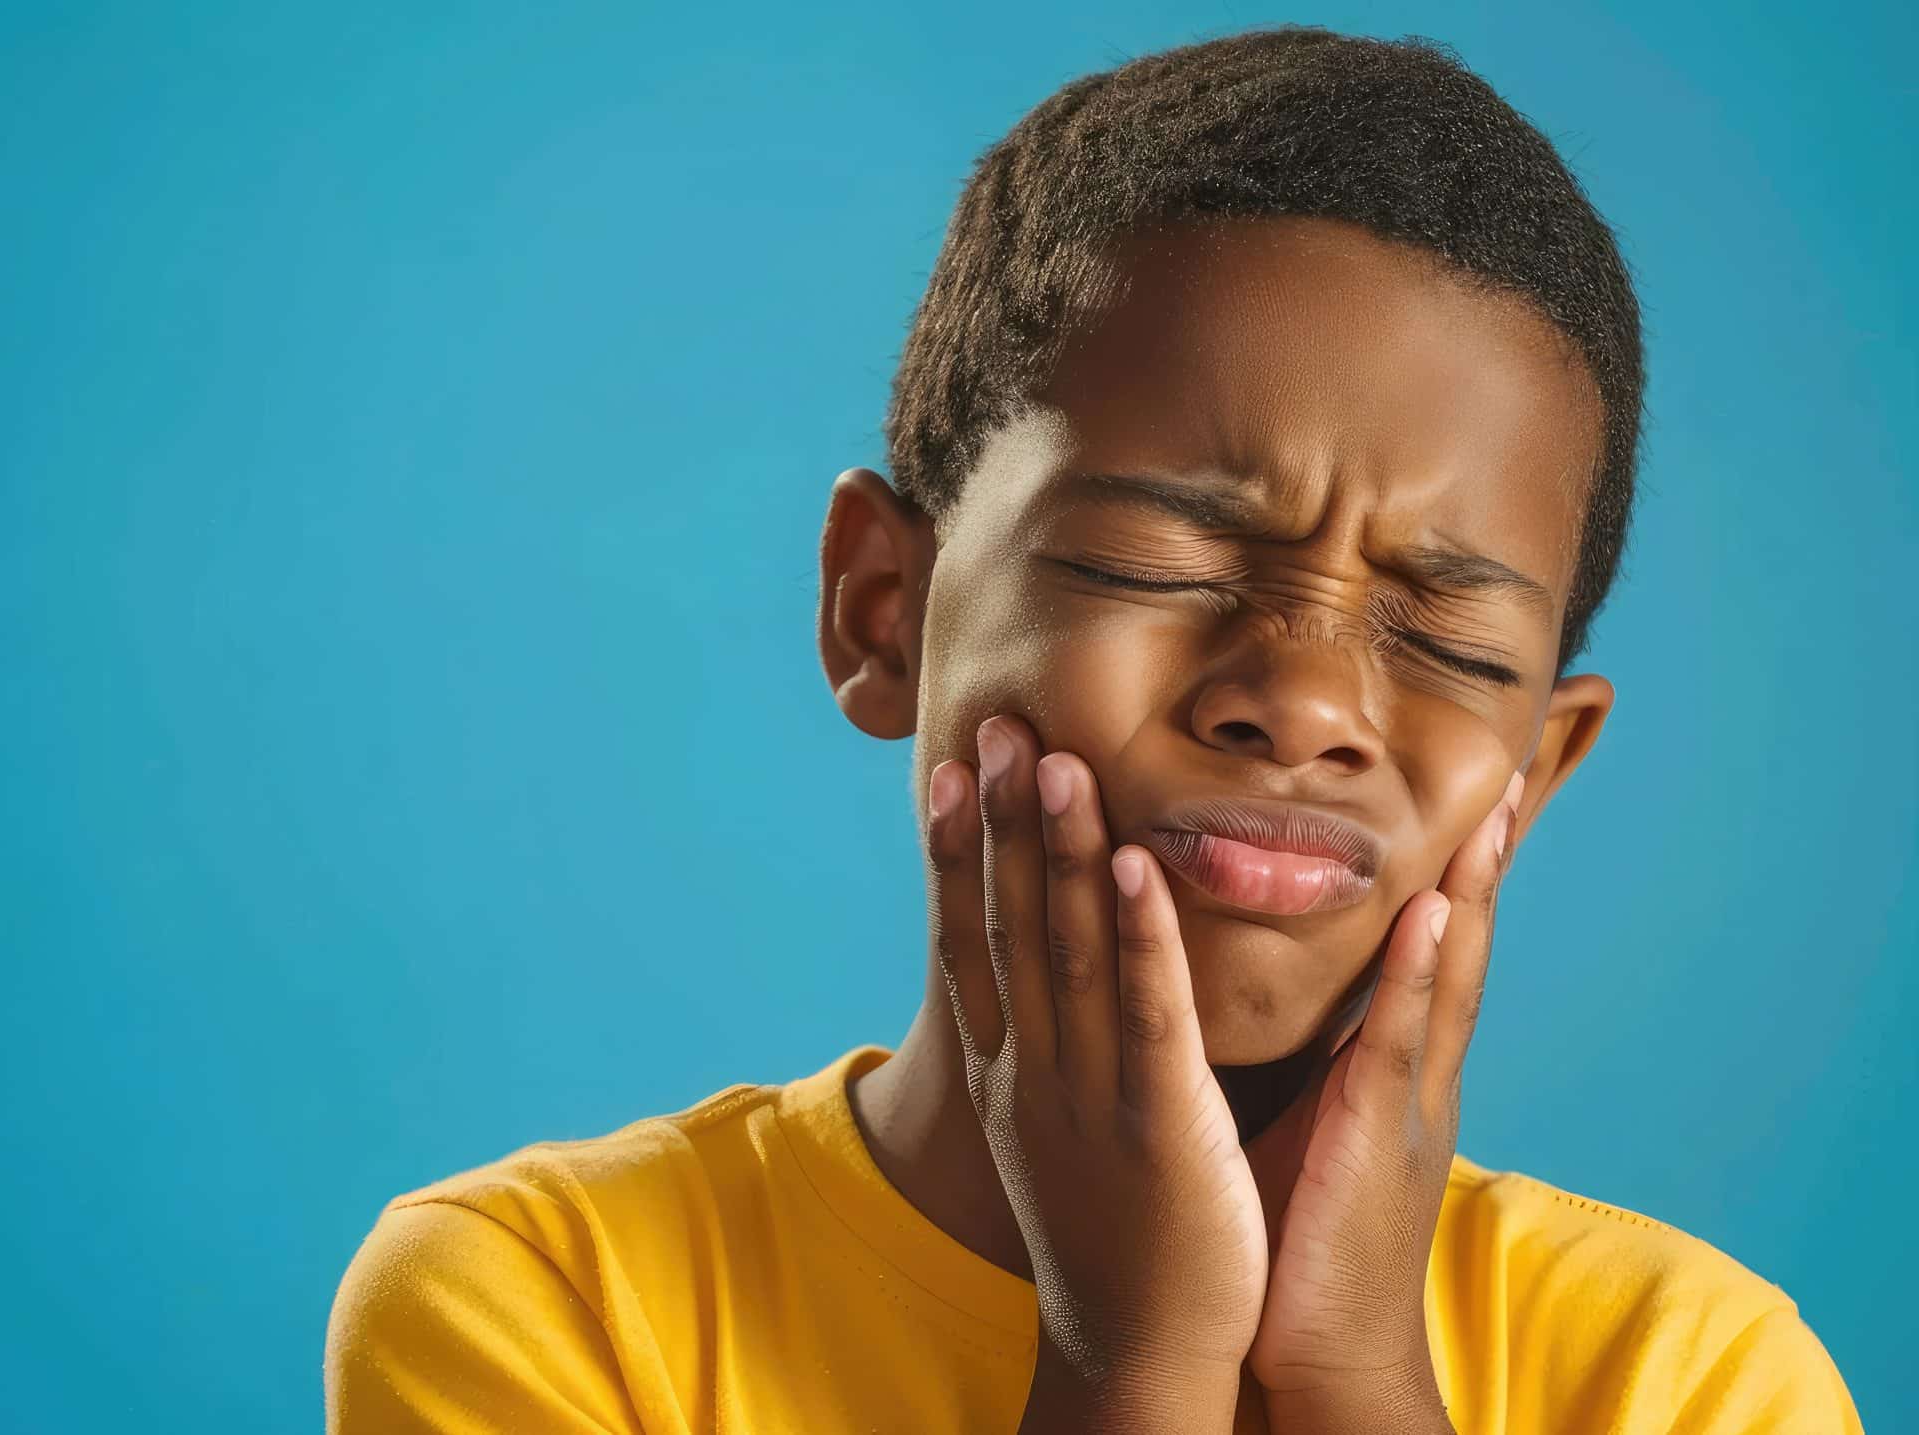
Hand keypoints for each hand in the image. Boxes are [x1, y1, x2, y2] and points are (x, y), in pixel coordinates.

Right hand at [932, 715, 1263, 1423]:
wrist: (1137, 1354)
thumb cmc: (1114, 1235)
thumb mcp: (1054, 1129)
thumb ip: (1052, 1046)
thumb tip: (1049, 973)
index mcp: (1008, 1072)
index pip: (968, 942)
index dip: (957, 853)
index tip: (951, 770)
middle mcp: (1032, 1072)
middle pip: (1008, 928)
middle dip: (1001, 822)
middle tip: (993, 726)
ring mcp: (1089, 1096)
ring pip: (1068, 954)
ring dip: (1060, 851)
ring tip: (1055, 759)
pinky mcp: (1159, 1124)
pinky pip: (1147, 1016)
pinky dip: (1139, 937)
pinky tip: (1137, 865)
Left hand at [1242, 769, 1525, 1429]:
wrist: (1317, 1352)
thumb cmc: (1295, 1237)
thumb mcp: (1304, 1119)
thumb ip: (1308, 1056)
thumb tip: (1276, 991)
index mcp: (1387, 1065)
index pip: (1424, 942)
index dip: (1447, 863)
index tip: (1471, 784)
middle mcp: (1413, 1071)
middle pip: (1456, 940)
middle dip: (1484, 856)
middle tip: (1517, 762)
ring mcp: (1410, 1101)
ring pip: (1446, 974)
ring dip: (1469, 887)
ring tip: (1495, 803)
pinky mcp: (1382, 1136)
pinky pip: (1401, 1039)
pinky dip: (1421, 971)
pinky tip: (1432, 910)